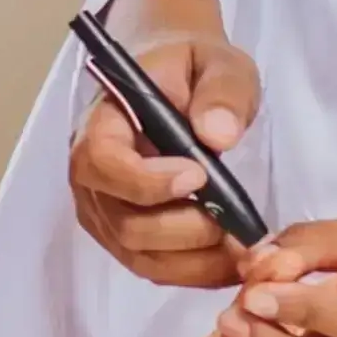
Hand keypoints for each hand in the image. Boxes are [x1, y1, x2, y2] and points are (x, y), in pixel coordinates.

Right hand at [68, 0, 261, 290]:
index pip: (102, 161)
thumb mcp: (218, 64)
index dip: (146, 180)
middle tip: (236, 224)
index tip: (200, 174)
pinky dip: (193, 273)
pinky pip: (154, 267)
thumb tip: (217, 135)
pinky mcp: (127, 238)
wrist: (179, 82)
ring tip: (243, 248)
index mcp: (102, 122)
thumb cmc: (194, 70)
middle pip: (124, 221)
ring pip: (140, 255)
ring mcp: (107, 212)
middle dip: (183, 230)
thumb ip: (221, 92)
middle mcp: (93, 175)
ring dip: (194, 261)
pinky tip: (232, 261)